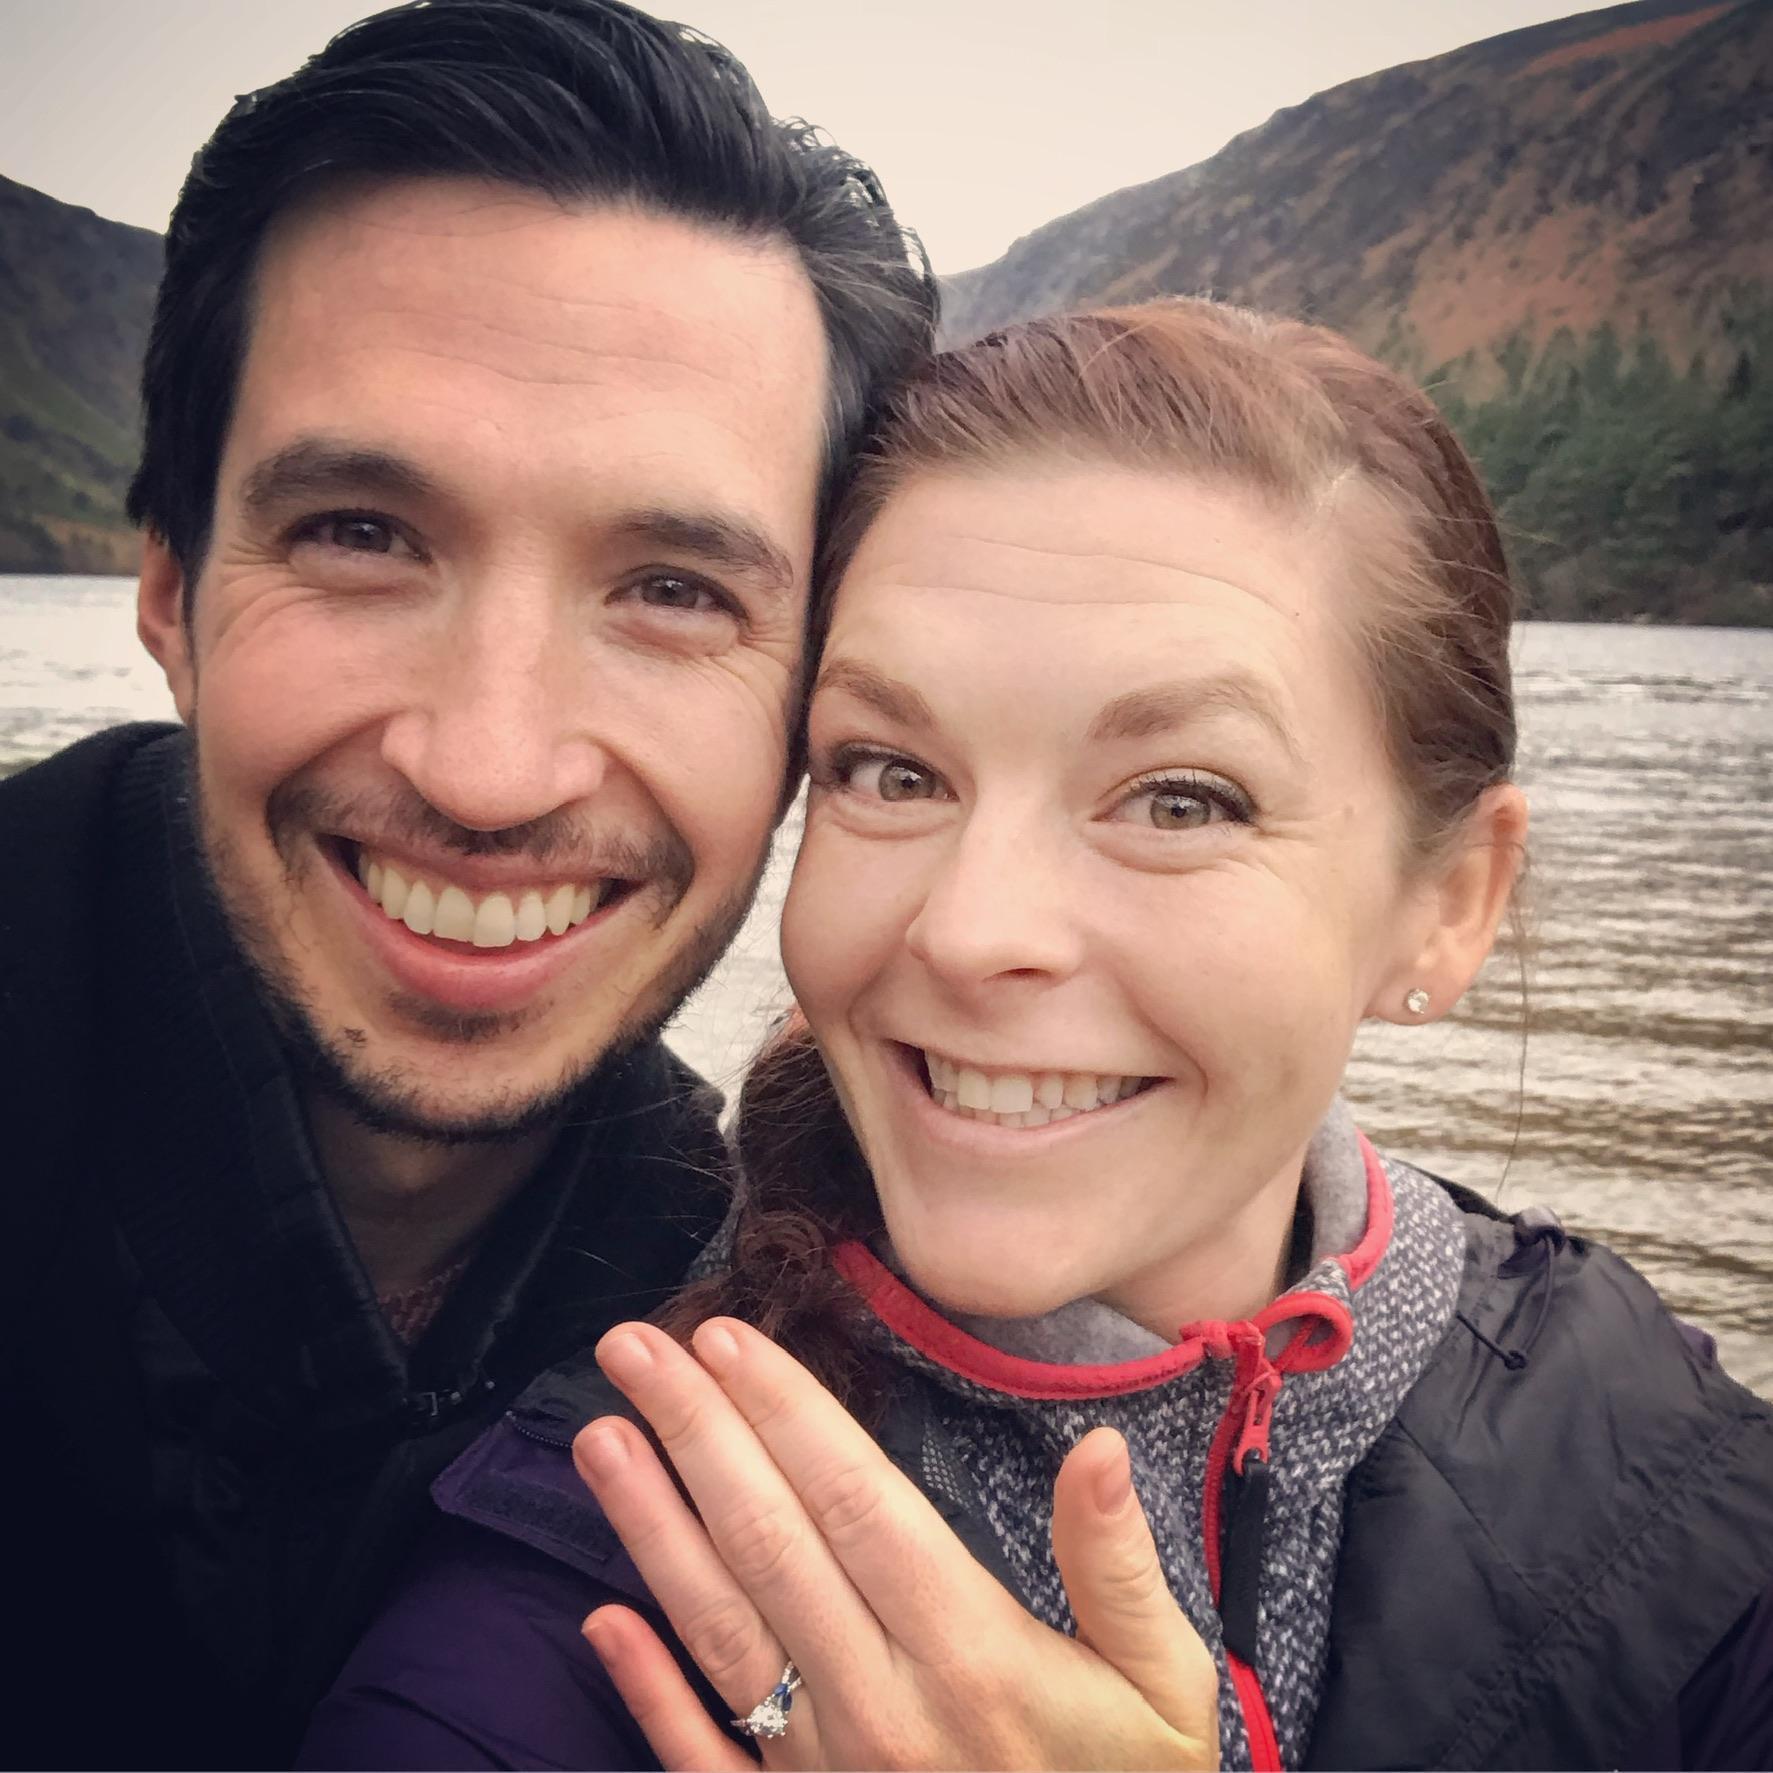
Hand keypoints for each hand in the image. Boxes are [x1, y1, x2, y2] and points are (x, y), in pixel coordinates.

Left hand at [573, 1317, 1219, 1769]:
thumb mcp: (1163, 1686)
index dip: (787, 1413)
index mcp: (974, 1658)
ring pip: (722, 1631)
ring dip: (650, 1529)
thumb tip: (1095, 1444)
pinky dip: (649, 1690)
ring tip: (598, 1438)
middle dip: (696, 1433)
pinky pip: (704, 1759)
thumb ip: (1118, 1566)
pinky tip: (598, 1621)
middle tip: (633, 1346)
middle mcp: (883, 1711)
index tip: (729, 1337)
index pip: (857, 1502)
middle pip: (771, 1544)